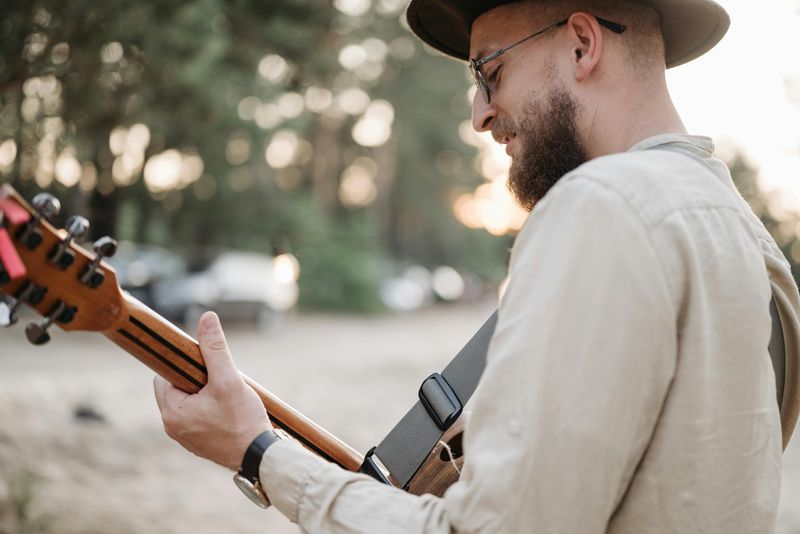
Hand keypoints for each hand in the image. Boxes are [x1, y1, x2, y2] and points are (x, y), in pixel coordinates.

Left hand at [154, 311, 272, 470]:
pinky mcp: (200, 444)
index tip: (201, 362)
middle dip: (195, 380)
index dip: (183, 365)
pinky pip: (198, 417)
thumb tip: (207, 318)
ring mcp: (186, 438)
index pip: (164, 376)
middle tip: (219, 380)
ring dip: (204, 394)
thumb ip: (216, 349)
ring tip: (227, 396)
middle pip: (176, 389)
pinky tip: (229, 410)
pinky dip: (210, 409)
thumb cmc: (243, 420)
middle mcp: (173, 428)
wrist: (259, 457)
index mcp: (172, 413)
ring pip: (188, 403)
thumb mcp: (229, 379)